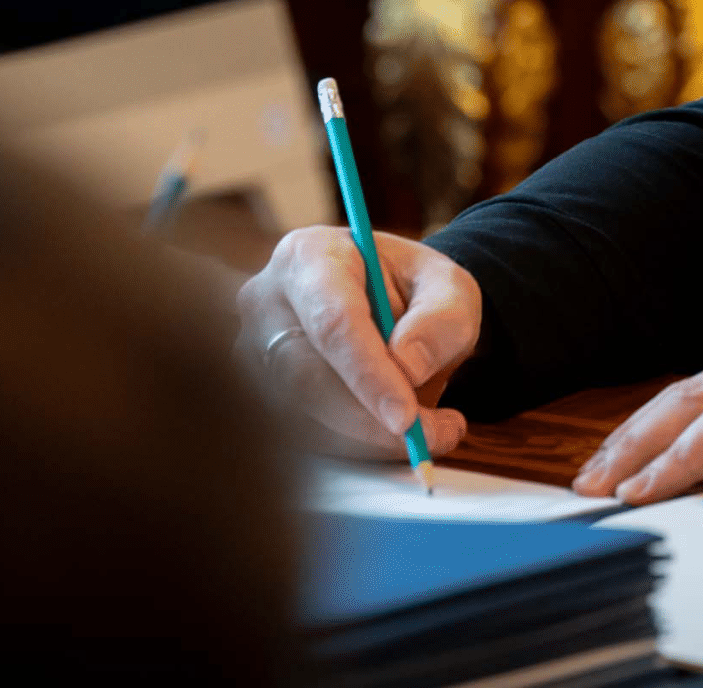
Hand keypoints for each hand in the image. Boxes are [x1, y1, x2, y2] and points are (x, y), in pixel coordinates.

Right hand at [236, 227, 478, 460]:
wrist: (388, 301)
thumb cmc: (415, 289)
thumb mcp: (449, 288)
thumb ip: (440, 319)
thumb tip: (407, 365)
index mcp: (308, 257)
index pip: (332, 321)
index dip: (368, 374)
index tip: (407, 417)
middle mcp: (265, 303)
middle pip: (309, 377)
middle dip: (372, 418)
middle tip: (435, 433)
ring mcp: (253, 352)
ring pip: (304, 416)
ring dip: (370, 436)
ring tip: (431, 427)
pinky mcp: (259, 393)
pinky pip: (305, 436)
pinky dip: (358, 446)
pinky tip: (397, 432)